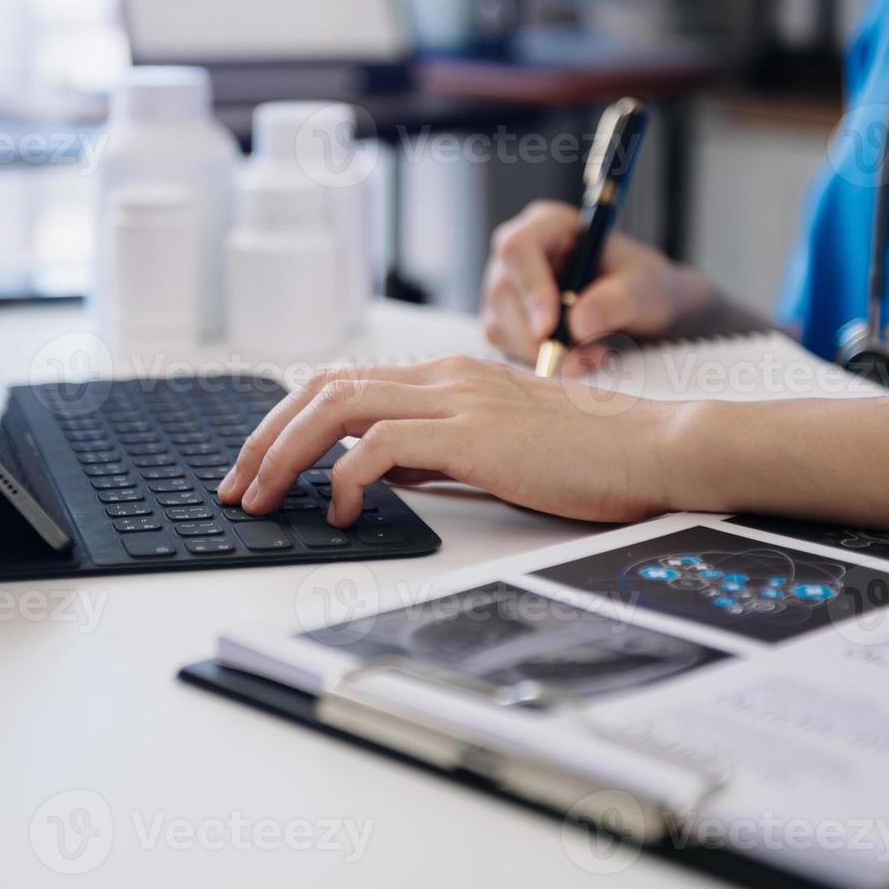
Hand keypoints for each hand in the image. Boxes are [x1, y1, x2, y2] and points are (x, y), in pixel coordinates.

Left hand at [217, 356, 679, 526]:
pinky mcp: (473, 433)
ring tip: (262, 499)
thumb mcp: (492, 449)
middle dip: (264, 438)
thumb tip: (376, 469)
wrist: (653, 448)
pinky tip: (340, 512)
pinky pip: (381, 445)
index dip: (285, 422)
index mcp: (445, 377)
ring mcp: (456, 399)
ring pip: (337, 408)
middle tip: (236, 486)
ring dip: (284, 456)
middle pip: (321, 388)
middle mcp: (442, 377)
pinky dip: (344, 477)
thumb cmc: (585, 458)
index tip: (257, 466)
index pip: (341, 384)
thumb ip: (434, 451)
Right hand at [481, 201, 713, 374]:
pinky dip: (543, 362)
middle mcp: (519, 255)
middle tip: (585, 359)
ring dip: (545, 353)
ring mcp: (509, 289)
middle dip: (540, 336)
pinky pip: (510, 347)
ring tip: (595, 358)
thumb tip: (577, 325)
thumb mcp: (645, 288)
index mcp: (548, 225)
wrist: (647, 312)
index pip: (519, 249)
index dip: (530, 288)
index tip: (550, 328)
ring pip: (501, 326)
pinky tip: (579, 360)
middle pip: (503, 293)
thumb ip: (617, 300)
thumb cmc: (646, 286)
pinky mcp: (508, 322)